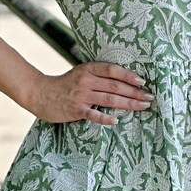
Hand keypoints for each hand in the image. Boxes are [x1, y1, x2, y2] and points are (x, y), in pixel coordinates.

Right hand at [29, 62, 154, 125]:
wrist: (40, 93)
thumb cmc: (64, 84)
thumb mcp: (81, 73)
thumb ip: (98, 75)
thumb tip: (123, 80)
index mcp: (89, 69)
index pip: (113, 70)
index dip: (128, 75)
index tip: (143, 82)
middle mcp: (86, 81)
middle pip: (115, 86)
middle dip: (135, 92)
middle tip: (150, 98)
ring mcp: (81, 95)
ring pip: (109, 99)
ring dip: (128, 103)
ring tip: (142, 107)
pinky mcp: (75, 109)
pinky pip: (92, 114)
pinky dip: (104, 118)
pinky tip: (116, 121)